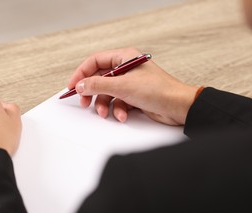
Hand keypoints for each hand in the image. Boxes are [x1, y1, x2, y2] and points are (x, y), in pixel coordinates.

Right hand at [68, 48, 198, 124]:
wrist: (178, 107)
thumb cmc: (159, 91)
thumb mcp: (123, 86)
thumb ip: (98, 85)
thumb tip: (80, 85)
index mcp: (125, 57)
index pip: (95, 61)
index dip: (81, 73)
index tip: (72, 86)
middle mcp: (127, 68)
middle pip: (100, 78)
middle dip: (92, 92)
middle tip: (84, 102)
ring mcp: (131, 83)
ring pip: (108, 93)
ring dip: (105, 105)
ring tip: (106, 113)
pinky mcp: (135, 97)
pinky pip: (118, 102)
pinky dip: (118, 110)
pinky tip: (123, 115)